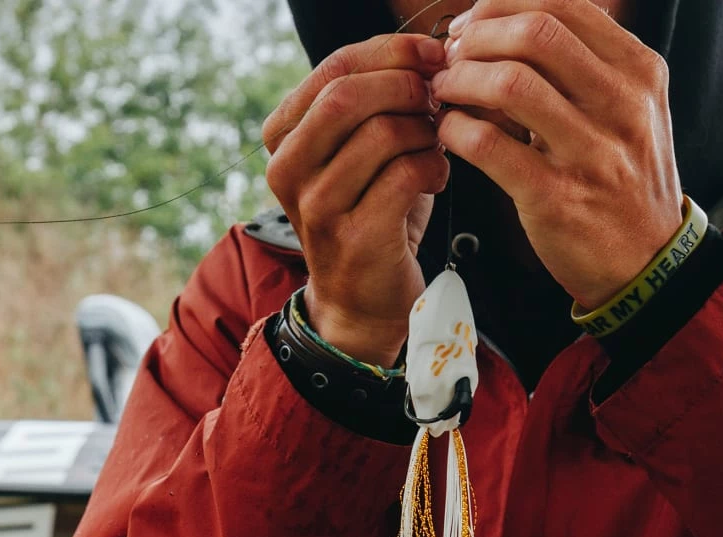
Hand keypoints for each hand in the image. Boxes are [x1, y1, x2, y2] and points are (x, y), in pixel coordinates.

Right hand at [263, 35, 449, 365]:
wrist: (362, 299)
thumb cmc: (370, 212)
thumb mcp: (358, 151)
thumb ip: (373, 103)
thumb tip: (426, 52)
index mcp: (283, 138)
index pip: (334, 67)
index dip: (392, 51)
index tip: (434, 55)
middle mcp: (288, 170)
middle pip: (348, 94)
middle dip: (407, 85)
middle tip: (439, 98)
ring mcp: (316, 207)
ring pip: (381, 133)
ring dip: (426, 131)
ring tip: (437, 145)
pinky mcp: (353, 237)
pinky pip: (404, 174)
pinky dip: (434, 166)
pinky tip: (436, 177)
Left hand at [433, 0, 683, 308]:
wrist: (647, 262)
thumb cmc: (623, 182)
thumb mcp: (628, 109)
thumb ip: (585, 65)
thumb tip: (514, 21)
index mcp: (639, 71)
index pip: (562, 5)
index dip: (501, 6)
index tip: (471, 24)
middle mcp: (622, 104)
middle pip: (535, 33)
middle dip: (477, 37)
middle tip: (450, 57)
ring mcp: (592, 152)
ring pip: (510, 83)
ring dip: (460, 81)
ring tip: (443, 93)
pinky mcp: (557, 197)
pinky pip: (490, 145)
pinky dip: (456, 130)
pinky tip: (448, 132)